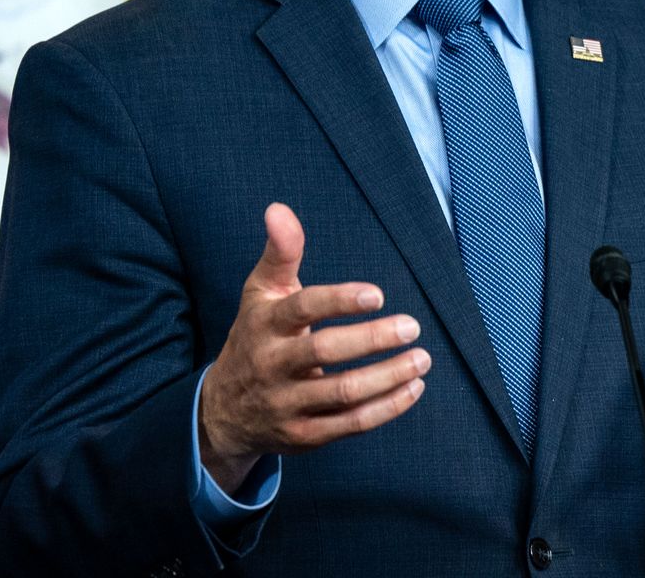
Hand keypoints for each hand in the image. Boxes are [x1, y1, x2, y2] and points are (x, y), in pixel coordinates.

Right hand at [198, 203, 430, 492]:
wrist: (223, 411)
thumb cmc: (257, 337)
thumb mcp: (261, 294)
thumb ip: (280, 253)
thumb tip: (278, 208)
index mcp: (264, 326)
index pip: (301, 310)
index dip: (339, 301)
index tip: (379, 295)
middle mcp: (272, 366)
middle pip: (324, 352)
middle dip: (373, 339)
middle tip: (412, 327)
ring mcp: (287, 404)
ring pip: (342, 394)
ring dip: (388, 377)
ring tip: (421, 359)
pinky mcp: (303, 436)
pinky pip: (350, 425)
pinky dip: (386, 408)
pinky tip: (413, 388)